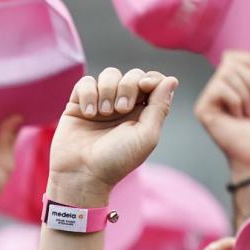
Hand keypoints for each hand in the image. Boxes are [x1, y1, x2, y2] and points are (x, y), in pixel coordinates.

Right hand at [48, 68, 178, 204]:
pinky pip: (86, 82)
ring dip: (108, 90)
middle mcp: (123, 105)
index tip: (145, 87)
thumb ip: (160, 107)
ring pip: (109, 74)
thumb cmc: (116, 160)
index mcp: (143, 112)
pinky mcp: (78, 104)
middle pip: (132, 75)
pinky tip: (88, 113)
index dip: (151, 78)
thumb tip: (171, 80)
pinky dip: (88, 93)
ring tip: (103, 113)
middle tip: (120, 110)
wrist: (81, 174)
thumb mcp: (146, 135)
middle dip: (127, 86)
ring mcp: (101, 103)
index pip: (153, 81)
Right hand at [192, 50, 249, 180]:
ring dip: (246, 94)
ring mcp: (207, 100)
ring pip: (226, 75)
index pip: (231, 57)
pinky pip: (220, 88)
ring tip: (247, 113)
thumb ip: (245, 70)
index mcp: (229, 86)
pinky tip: (236, 117)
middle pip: (230, 64)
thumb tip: (227, 55)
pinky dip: (236, 101)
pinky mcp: (202, 109)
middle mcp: (215, 91)